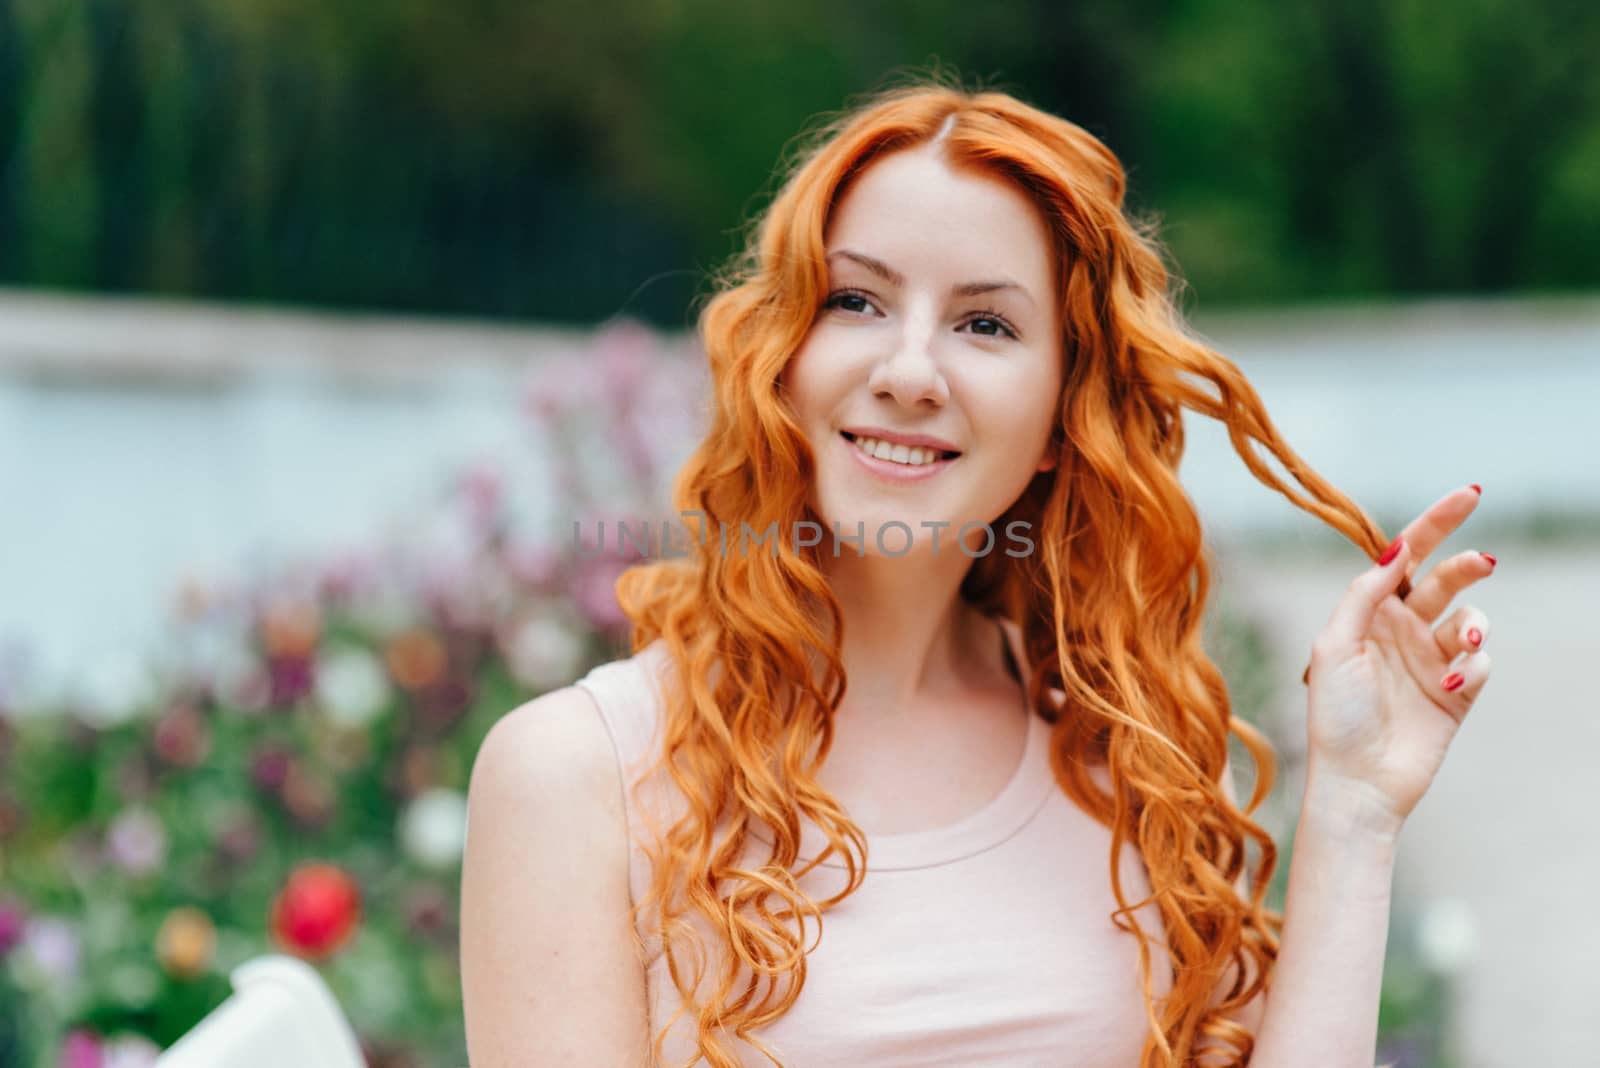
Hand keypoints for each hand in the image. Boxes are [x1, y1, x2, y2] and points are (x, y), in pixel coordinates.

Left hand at [1302, 484, 1495, 830]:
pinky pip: (1479, 662)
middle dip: (1466, 565)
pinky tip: (1448, 686)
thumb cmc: (1335, 715)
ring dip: (1475, 622)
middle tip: (1483, 562)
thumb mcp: (1334, 644)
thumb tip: (1397, 551)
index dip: (1435, 523)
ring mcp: (1432, 660)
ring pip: (1471, 618)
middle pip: (1446, 578)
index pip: (1406, 556)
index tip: (1470, 495)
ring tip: (1466, 639)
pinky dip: (1471, 667)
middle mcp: (1402, 630)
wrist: (1357, 780)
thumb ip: (1365, 594)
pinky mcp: (1457, 693)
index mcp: (1369, 613)